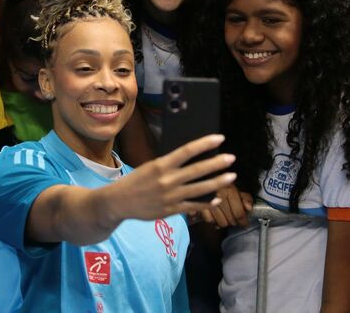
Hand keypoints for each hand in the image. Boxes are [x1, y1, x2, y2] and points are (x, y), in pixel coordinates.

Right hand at [107, 134, 236, 220]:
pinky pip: (194, 206)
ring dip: (218, 182)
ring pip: (200, 189)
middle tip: (231, 158)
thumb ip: (169, 165)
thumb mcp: (150, 167)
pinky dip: (207, 203)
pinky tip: (217, 198)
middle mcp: (168, 180)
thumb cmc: (136, 181)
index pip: (187, 151)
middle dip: (217, 163)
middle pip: (198, 170)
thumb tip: (192, 159)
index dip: (204, 144)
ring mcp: (171, 196)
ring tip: (231, 176)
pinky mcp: (171, 210)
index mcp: (161, 165)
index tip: (219, 138)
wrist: (118, 202)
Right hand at [200, 184, 252, 227]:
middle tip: (235, 219)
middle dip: (234, 221)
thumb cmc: (222, 179)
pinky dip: (213, 220)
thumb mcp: (237, 184)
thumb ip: (246, 197)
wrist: (205, 172)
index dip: (244, 221)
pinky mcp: (199, 204)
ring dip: (224, 222)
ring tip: (225, 217)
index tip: (245, 223)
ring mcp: (208, 200)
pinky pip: (209, 220)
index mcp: (230, 189)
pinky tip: (215, 216)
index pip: (239, 213)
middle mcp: (219, 195)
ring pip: (220, 222)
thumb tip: (249, 208)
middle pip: (230, 220)